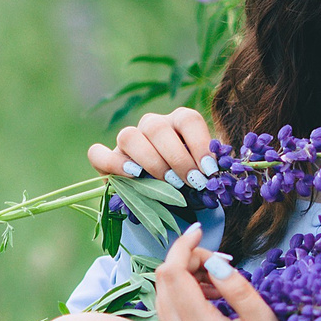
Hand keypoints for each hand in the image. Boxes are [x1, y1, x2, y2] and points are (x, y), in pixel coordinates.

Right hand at [87, 106, 218, 189]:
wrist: (167, 201)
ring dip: (150, 161)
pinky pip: (98, 154)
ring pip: (129, 135)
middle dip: (177, 158)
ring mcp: (128, 140)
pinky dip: (114, 163)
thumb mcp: (204, 175)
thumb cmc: (190, 184)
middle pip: (157, 128)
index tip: (209, 170)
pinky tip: (134, 176)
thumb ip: (211, 171)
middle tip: (191, 182)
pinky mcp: (107, 159)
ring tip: (167, 183)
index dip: (200, 143)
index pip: (188, 119)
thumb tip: (221, 176)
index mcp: (179, 123)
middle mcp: (152, 125)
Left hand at [154, 223, 280, 320]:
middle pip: (163, 278)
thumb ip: (238, 289)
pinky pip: (167, 307)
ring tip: (219, 281)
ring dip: (185, 275)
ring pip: (162, 291)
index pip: (173, 273)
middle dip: (187, 259)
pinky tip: (210, 296)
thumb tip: (214, 263)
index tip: (201, 231)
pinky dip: (183, 292)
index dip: (183, 246)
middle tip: (221, 264)